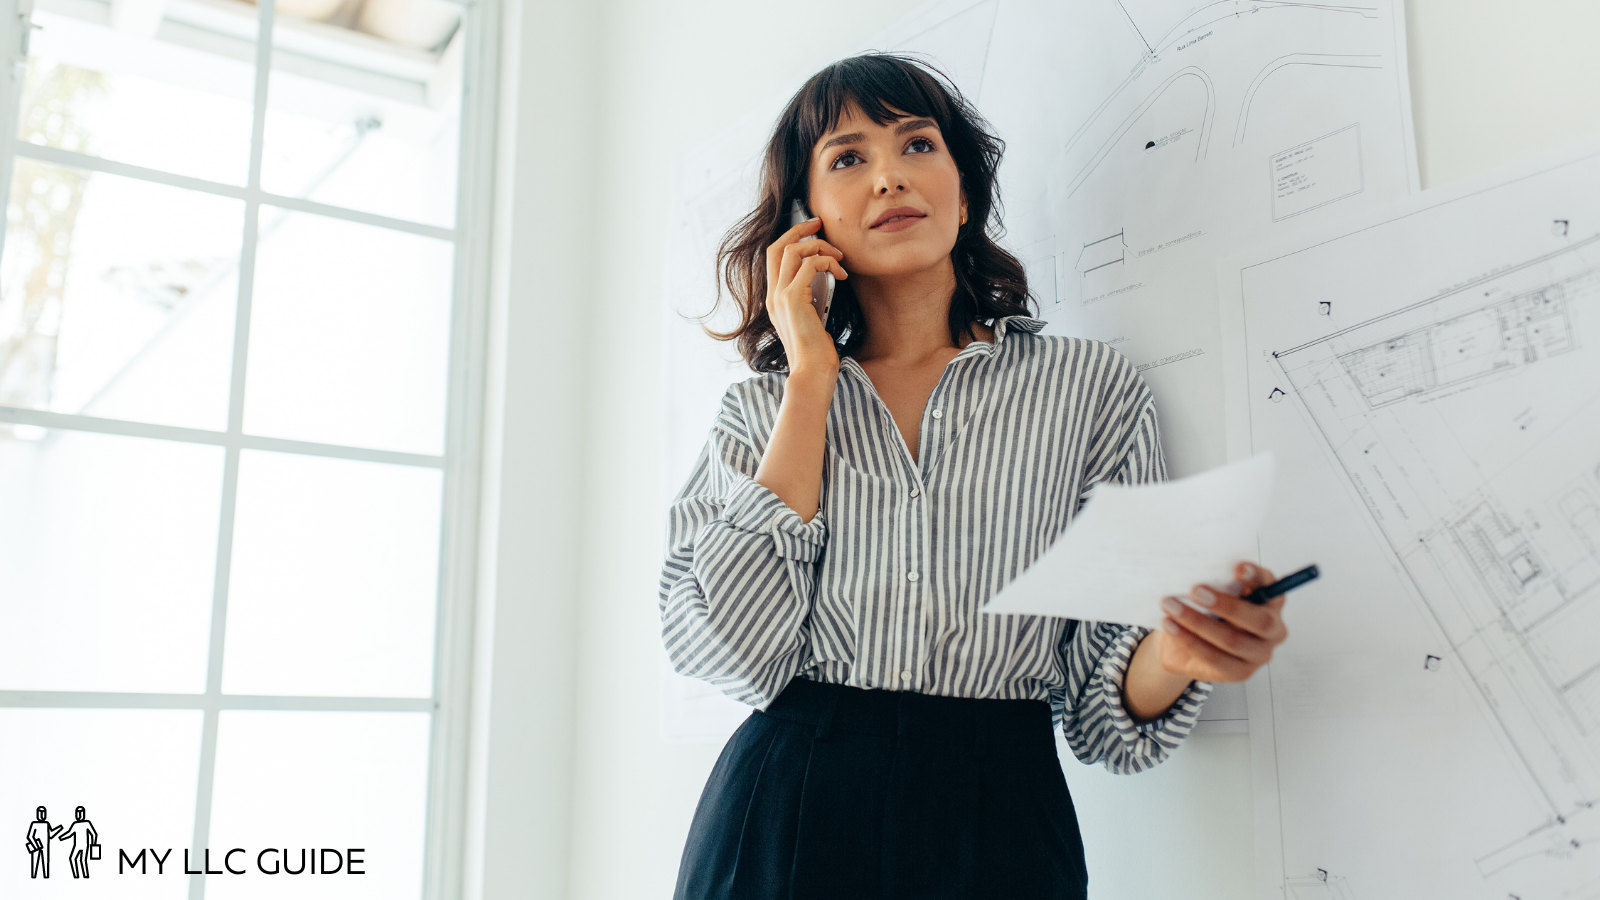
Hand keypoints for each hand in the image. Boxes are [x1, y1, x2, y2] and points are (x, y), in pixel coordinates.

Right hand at [765, 215, 847, 378]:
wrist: (811, 373)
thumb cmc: (816, 353)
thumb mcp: (812, 321)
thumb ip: (811, 300)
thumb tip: (826, 281)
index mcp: (774, 300)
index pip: (774, 258)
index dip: (790, 239)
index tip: (811, 231)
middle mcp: (773, 296)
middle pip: (776, 247)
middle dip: (798, 229)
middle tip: (819, 224)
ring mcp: (780, 297)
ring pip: (793, 251)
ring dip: (819, 247)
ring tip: (839, 258)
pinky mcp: (794, 300)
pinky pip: (810, 265)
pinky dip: (828, 263)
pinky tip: (841, 275)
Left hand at [1157, 561, 1288, 682]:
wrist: (1186, 643)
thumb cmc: (1204, 609)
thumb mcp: (1210, 592)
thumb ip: (1213, 583)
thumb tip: (1195, 571)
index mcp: (1271, 600)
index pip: (1270, 585)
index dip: (1256, 576)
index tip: (1237, 567)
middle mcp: (1272, 628)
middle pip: (1260, 620)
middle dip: (1226, 605)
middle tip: (1195, 590)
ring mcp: (1259, 653)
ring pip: (1233, 640)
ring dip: (1198, 622)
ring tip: (1171, 606)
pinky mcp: (1241, 672)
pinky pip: (1215, 658)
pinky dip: (1189, 639)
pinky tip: (1171, 626)